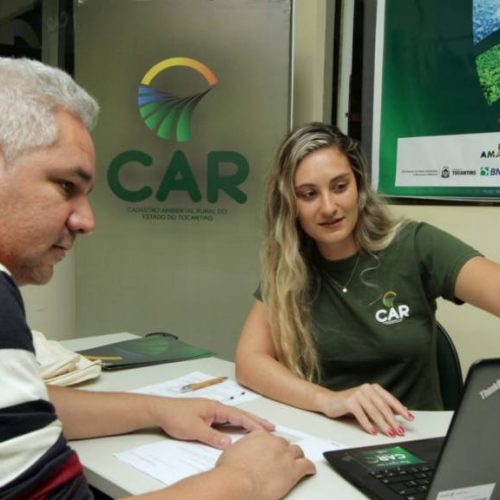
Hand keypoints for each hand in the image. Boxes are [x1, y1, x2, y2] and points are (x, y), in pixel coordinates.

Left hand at [146, 397, 274, 448]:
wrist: (160, 411)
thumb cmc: (176, 416)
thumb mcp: (194, 429)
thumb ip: (212, 437)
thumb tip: (229, 444)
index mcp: (216, 408)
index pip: (239, 416)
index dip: (253, 423)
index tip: (266, 430)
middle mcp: (216, 408)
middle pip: (240, 414)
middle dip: (255, 421)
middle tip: (271, 427)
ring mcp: (211, 412)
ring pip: (233, 418)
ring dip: (247, 422)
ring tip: (260, 429)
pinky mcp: (206, 417)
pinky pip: (225, 421)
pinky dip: (236, 425)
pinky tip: (239, 431)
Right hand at [216, 431, 315, 498]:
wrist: (237, 481)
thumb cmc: (231, 471)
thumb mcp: (232, 452)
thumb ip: (242, 449)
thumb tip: (241, 454)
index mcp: (259, 436)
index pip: (270, 437)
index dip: (273, 445)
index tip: (273, 449)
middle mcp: (273, 442)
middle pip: (285, 444)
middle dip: (285, 451)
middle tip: (285, 457)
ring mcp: (284, 455)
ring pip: (297, 452)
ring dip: (298, 457)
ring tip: (300, 461)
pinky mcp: (293, 469)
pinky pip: (306, 465)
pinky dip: (309, 468)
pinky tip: (310, 470)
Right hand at [317, 383, 413, 435]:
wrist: (329, 401)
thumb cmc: (350, 403)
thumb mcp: (368, 403)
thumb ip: (382, 406)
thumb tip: (401, 411)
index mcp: (373, 388)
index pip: (390, 399)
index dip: (400, 409)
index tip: (409, 418)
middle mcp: (366, 388)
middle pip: (383, 406)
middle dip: (393, 420)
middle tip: (399, 431)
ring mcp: (358, 394)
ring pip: (374, 412)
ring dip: (383, 425)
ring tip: (389, 433)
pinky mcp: (349, 401)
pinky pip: (362, 415)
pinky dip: (368, 425)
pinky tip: (373, 432)